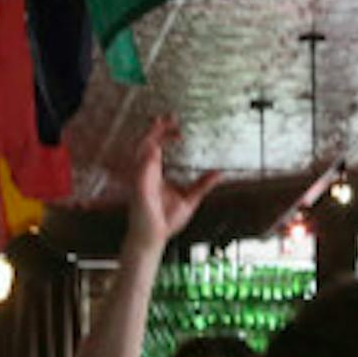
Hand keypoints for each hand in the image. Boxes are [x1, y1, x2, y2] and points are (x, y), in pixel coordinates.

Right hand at [126, 115, 222, 247]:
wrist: (154, 239)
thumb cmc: (165, 221)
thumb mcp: (190, 199)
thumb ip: (202, 185)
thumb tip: (218, 174)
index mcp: (156, 172)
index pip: (158, 145)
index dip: (165, 133)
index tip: (178, 127)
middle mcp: (146, 173)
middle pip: (147, 143)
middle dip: (155, 129)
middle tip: (167, 117)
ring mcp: (142, 181)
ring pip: (140, 153)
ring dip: (149, 139)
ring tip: (158, 126)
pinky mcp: (139, 191)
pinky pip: (139, 172)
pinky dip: (145, 160)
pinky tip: (154, 151)